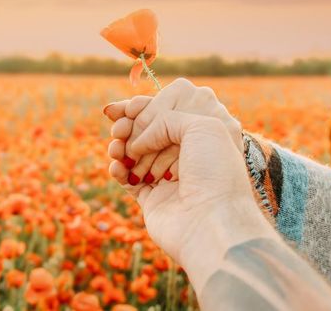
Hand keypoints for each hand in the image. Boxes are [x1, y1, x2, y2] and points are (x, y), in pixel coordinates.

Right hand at [121, 110, 272, 293]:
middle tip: (118, 129)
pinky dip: (119, 170)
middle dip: (130, 127)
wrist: (212, 222)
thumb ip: (165, 118)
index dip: (145, 108)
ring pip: (135, 154)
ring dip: (121, 147)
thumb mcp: (200, 125)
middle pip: (149, 132)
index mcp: (204, 135)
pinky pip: (128, 179)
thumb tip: (139, 138)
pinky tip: (117, 166)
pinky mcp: (152, 199)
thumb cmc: (214, 172)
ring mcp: (169, 177)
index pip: (169, 113)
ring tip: (116, 149)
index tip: (127, 109)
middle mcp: (188, 155)